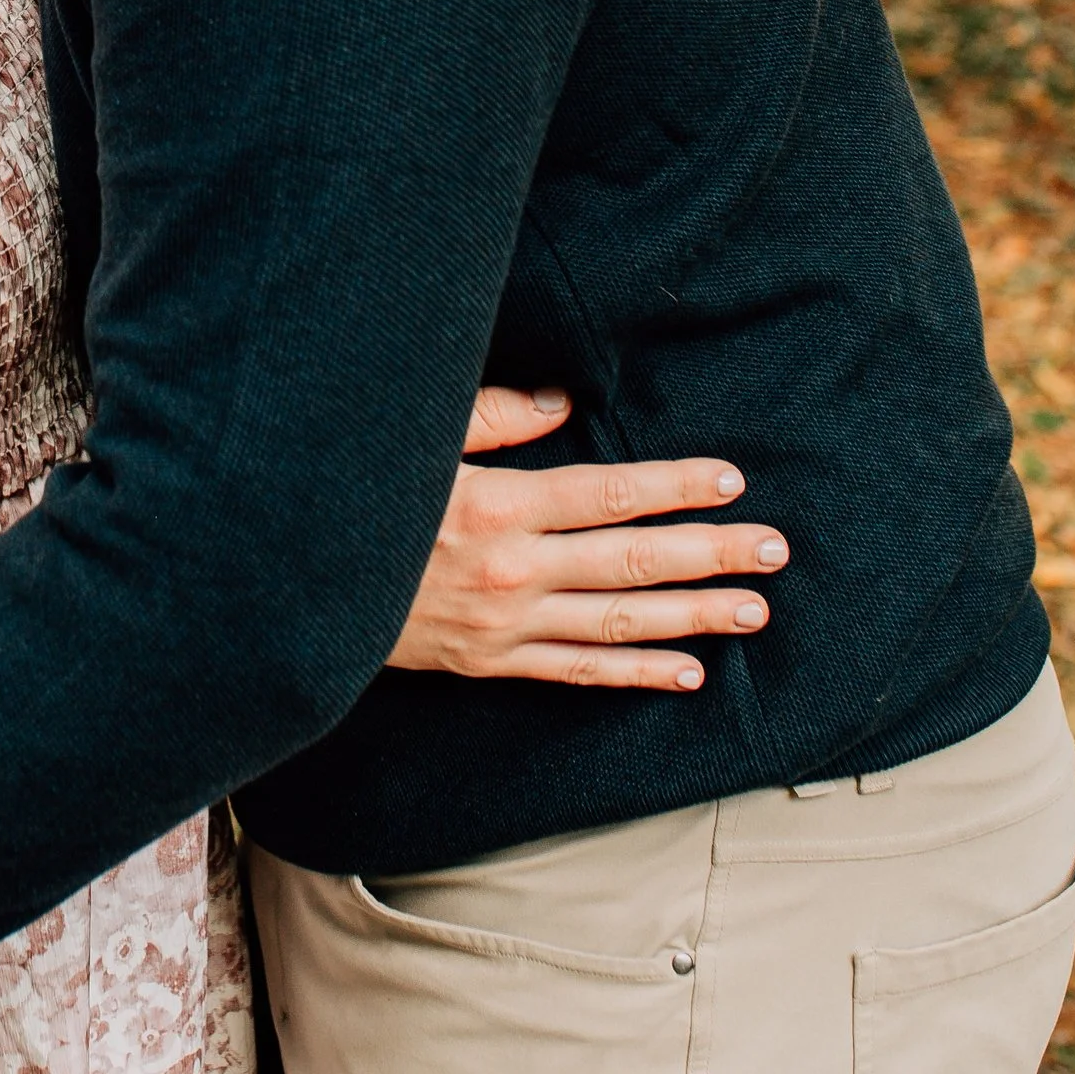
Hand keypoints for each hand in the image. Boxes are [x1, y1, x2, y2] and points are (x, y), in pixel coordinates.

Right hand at [391, 389, 789, 692]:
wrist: (300, 593)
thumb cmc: (358, 501)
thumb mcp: (416, 443)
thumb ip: (490, 417)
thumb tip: (560, 400)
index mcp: (497, 504)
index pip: (609, 494)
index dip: (674, 487)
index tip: (729, 481)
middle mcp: (512, 570)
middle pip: (632, 560)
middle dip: (711, 553)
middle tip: (774, 550)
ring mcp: (506, 625)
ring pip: (619, 622)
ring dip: (693, 617)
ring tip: (754, 609)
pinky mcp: (492, 664)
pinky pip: (578, 672)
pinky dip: (635, 674)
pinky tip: (688, 673)